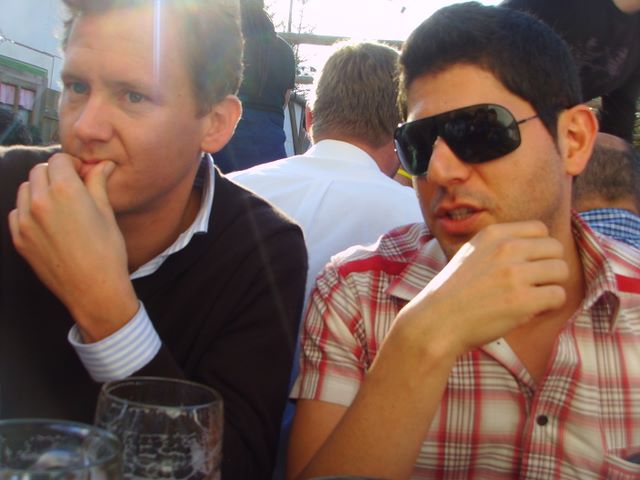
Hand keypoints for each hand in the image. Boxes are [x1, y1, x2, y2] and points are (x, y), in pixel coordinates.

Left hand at [8, 153, 138, 340]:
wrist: (93, 289)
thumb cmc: (107, 252)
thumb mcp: (107, 213)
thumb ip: (98, 183)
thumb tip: (103, 165)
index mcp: (65, 190)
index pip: (59, 160)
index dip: (73, 164)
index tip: (83, 174)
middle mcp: (40, 201)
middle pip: (40, 171)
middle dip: (56, 174)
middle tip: (73, 188)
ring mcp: (25, 221)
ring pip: (26, 189)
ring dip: (41, 189)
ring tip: (59, 205)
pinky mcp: (19, 238)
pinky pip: (17, 212)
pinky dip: (29, 210)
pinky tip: (48, 222)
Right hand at [394, 221, 567, 358]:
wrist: (437, 320)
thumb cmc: (454, 291)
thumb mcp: (472, 252)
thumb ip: (500, 245)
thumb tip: (536, 247)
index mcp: (493, 234)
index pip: (540, 229)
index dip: (538, 249)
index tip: (526, 265)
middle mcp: (506, 248)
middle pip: (555, 248)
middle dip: (548, 267)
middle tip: (532, 284)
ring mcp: (515, 274)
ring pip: (561, 270)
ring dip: (550, 286)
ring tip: (531, 298)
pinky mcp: (523, 300)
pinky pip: (559, 296)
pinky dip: (549, 306)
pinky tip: (529, 311)